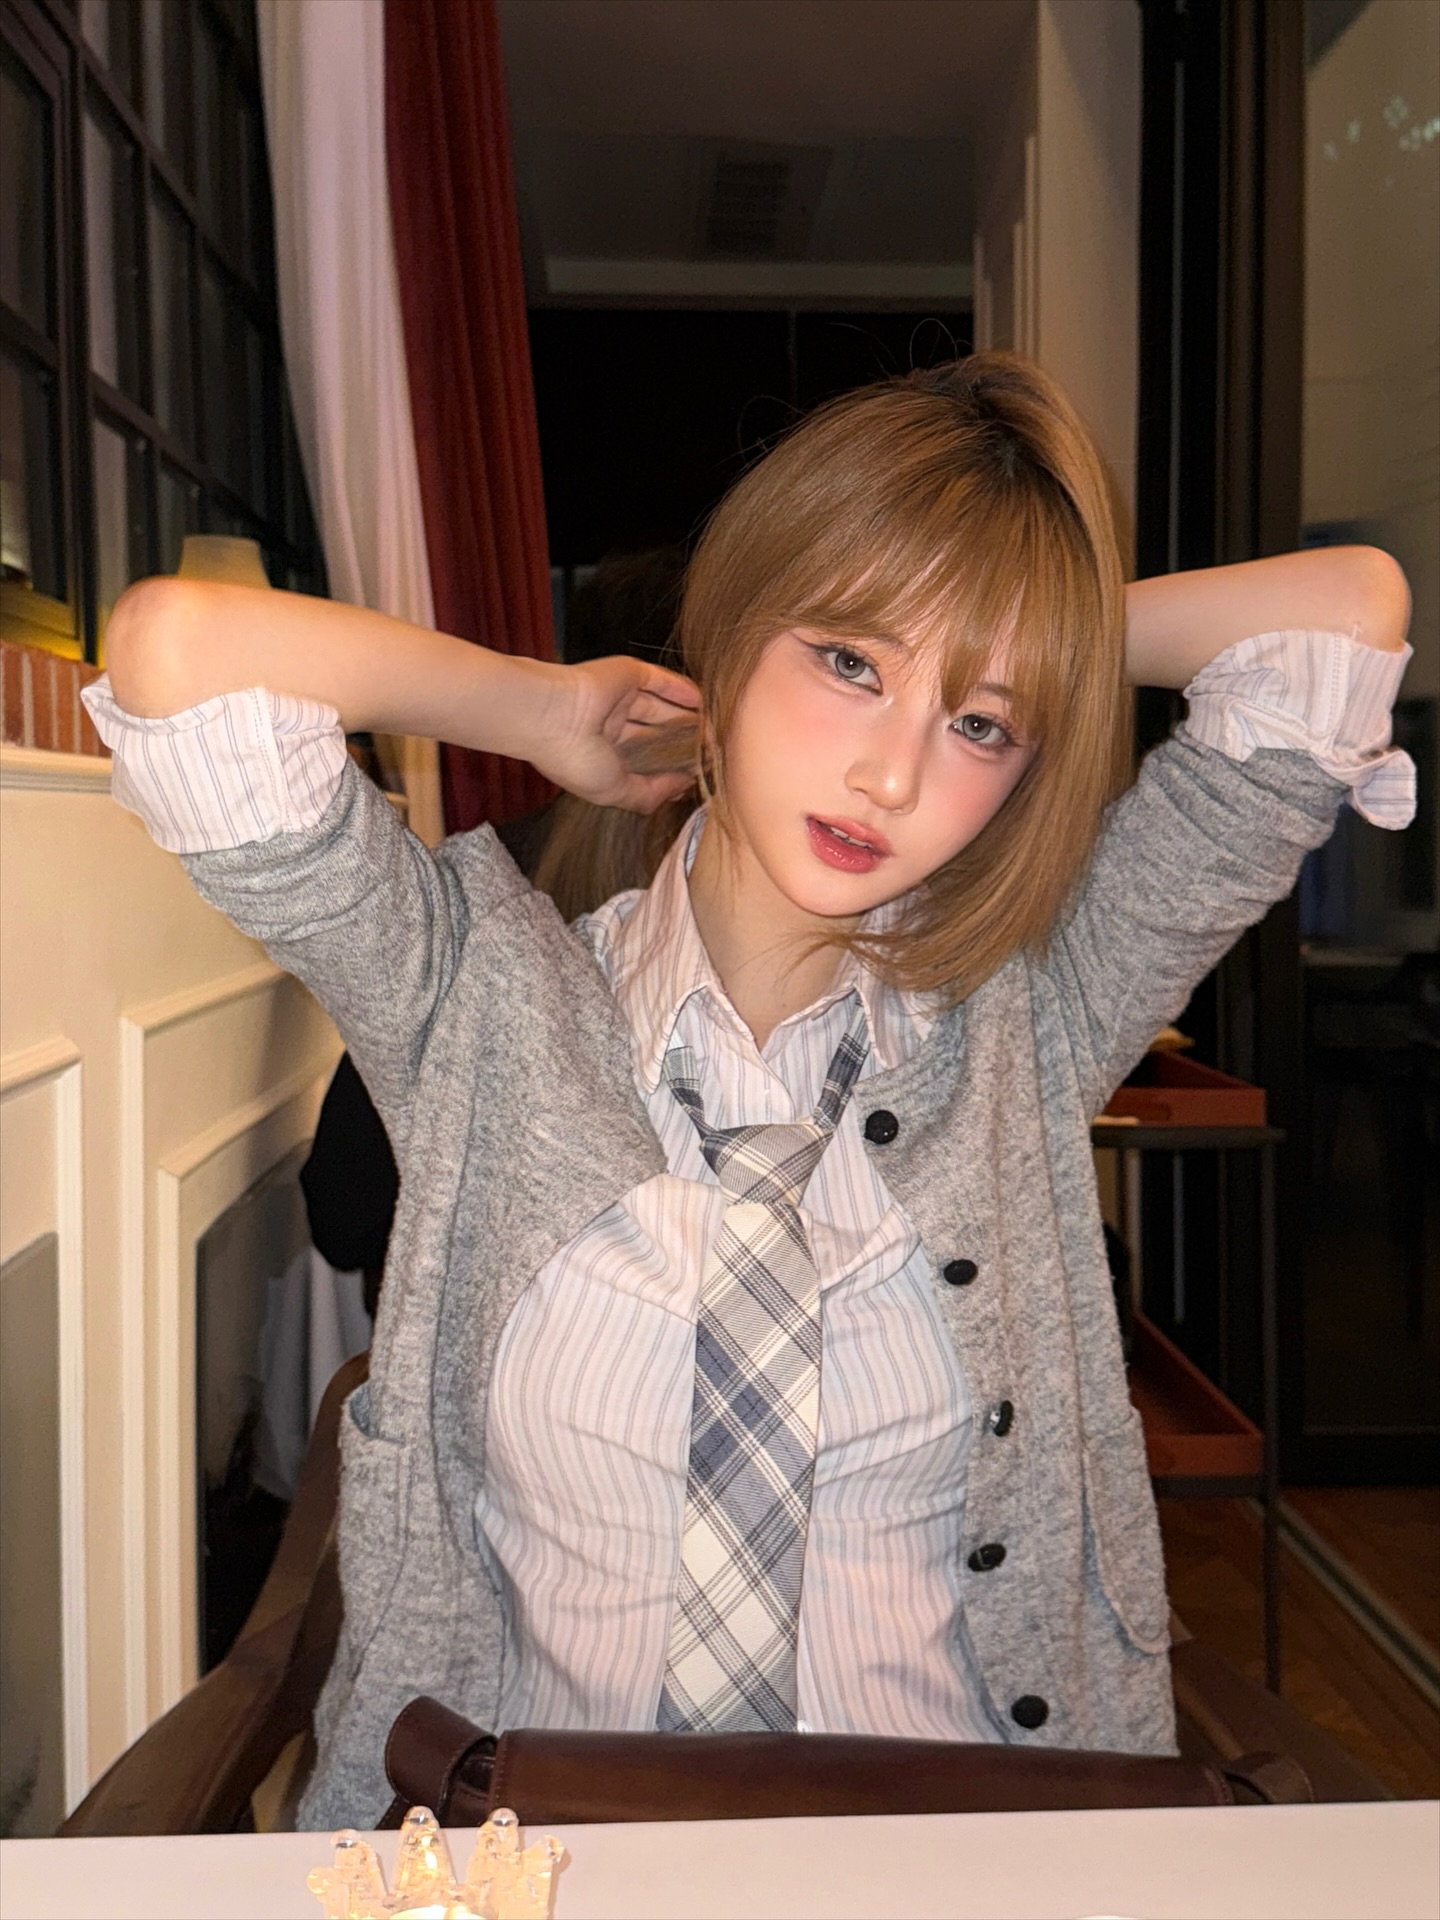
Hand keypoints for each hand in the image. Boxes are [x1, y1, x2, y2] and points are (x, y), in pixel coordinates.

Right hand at [527, 655, 700, 811]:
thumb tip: (682, 788)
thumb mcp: (615, 791)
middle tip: (713, 753)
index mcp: (602, 755)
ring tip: (715, 730)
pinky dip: (682, 691)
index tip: (695, 778)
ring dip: (687, 718)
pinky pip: (660, 682)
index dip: (668, 769)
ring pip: (662, 708)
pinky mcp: (627, 674)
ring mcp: (620, 698)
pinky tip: (702, 702)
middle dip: (682, 745)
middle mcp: (611, 726)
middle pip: (656, 734)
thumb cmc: (574, 759)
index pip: (643, 762)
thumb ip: (650, 793)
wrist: (551, 717)